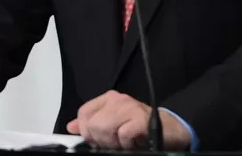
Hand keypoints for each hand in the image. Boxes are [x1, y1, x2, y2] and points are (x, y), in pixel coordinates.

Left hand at [66, 91, 189, 150]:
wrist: (170, 130)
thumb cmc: (140, 128)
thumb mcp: (113, 123)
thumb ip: (92, 123)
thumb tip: (71, 127)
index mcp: (108, 99)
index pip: (84, 113)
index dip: (86, 131)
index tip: (96, 141)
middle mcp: (117, 99)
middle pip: (93, 124)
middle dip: (99, 140)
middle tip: (113, 144)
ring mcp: (130, 107)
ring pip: (104, 128)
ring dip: (112, 143)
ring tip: (123, 143)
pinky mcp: (141, 119)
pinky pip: (123, 135)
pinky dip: (126, 144)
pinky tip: (134, 143)